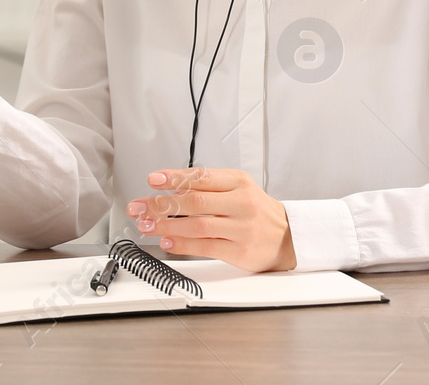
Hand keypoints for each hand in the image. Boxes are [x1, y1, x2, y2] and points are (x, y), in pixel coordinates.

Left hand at [126, 167, 295, 271]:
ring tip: (148, 225)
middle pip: (195, 201)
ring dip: (167, 226)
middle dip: (162, 204)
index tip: (154, 179)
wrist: (288, 237)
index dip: (174, 177)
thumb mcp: (239, 189)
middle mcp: (241, 203)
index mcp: (239, 182)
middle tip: (140, 206)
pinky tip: (168, 242)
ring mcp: (241, 228)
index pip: (201, 177)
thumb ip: (209, 187)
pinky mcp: (240, 251)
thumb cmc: (257, 211)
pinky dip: (183, 244)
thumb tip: (171, 189)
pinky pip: (205, 247)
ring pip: (197, 225)